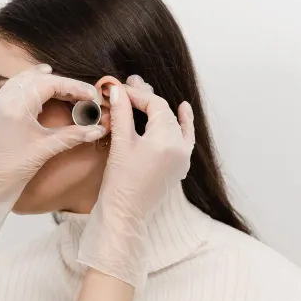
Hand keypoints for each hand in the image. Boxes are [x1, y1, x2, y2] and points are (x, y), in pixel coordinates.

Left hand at [0, 65, 105, 263]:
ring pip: (27, 79)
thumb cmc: (15, 168)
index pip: (51, 83)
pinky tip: (44, 90)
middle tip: (86, 94)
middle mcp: (6, 98)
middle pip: (40, 79)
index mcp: (17, 105)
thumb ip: (74, 135)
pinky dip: (33, 84)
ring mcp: (0, 102)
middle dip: (65, 84)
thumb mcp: (46, 148)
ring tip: (69, 87)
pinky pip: (17, 86)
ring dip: (49, 81)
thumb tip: (99, 129)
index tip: (93, 94)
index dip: (75, 87)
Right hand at [77, 75, 194, 285]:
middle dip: (146, 99)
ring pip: (173, 123)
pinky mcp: (179, 166)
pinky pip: (185, 138)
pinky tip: (183, 109)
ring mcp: (183, 158)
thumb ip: (121, 112)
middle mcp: (180, 147)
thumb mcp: (120, 144)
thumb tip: (116, 88)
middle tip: (129, 85)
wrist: (125, 215)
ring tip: (144, 95)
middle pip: (165, 112)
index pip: (155, 105)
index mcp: (166, 140)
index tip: (118, 88)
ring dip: (159, 109)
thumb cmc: (119, 183)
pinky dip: (183, 123)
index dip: (137, 93)